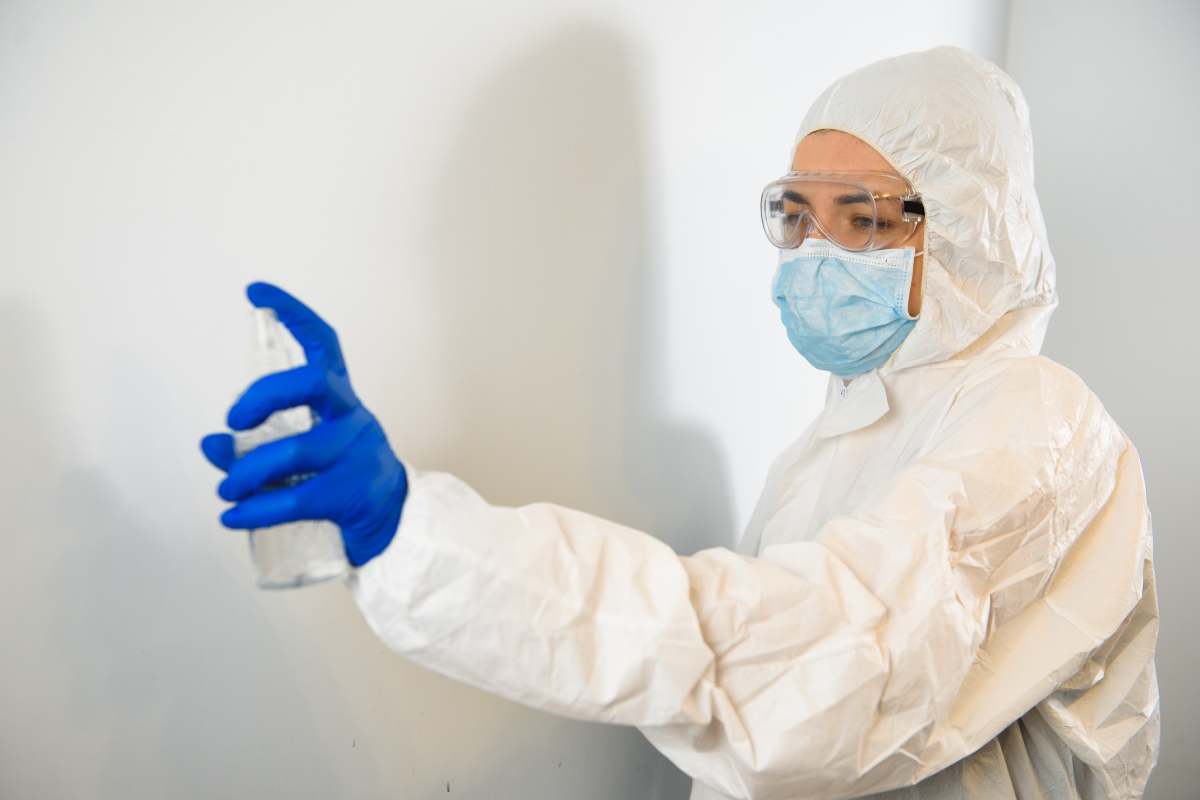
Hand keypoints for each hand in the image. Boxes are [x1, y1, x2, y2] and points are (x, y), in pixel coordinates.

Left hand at [199, 281, 407, 567]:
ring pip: (294, 451)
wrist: (391, 520)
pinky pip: (295, 499)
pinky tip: (232, 517)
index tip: (256, 293)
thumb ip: (253, 445)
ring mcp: (356, 454)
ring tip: (226, 489)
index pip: (324, 344)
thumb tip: (211, 443)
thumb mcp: (301, 453)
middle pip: (313, 384)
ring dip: (247, 472)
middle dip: (263, 396)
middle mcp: (352, 417)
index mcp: (340, 400)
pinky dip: (256, 511)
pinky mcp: (351, 493)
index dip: (292, 314)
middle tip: (234, 420)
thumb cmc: (341, 477)